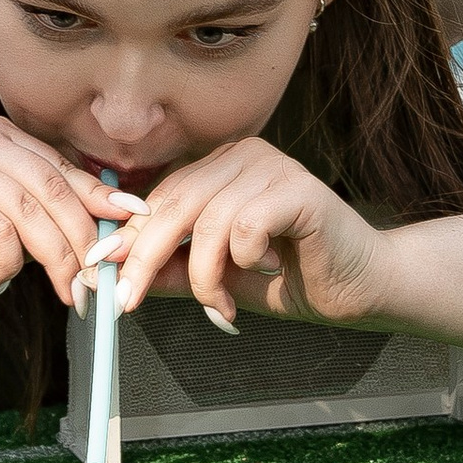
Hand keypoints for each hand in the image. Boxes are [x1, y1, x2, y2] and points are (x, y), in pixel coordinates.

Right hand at [0, 117, 137, 322]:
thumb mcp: (9, 228)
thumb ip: (49, 216)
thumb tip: (115, 221)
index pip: (64, 167)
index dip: (103, 198)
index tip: (137, 224)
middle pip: (54, 187)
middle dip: (83, 238)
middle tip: (96, 280)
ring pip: (30, 210)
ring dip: (55, 258)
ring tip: (64, 292)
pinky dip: (7, 262)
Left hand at [102, 137, 389, 334]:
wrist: (365, 288)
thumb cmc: (295, 278)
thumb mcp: (221, 278)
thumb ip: (175, 270)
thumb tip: (115, 274)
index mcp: (222, 167)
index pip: (160, 198)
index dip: (127, 237)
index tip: (97, 272)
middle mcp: (244, 156)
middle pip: (174, 205)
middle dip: (145, 259)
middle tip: (130, 302)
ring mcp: (273, 167)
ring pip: (207, 222)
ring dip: (205, 276)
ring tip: (221, 306)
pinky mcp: (299, 190)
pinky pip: (245, 225)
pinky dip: (245, 260)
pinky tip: (268, 271)